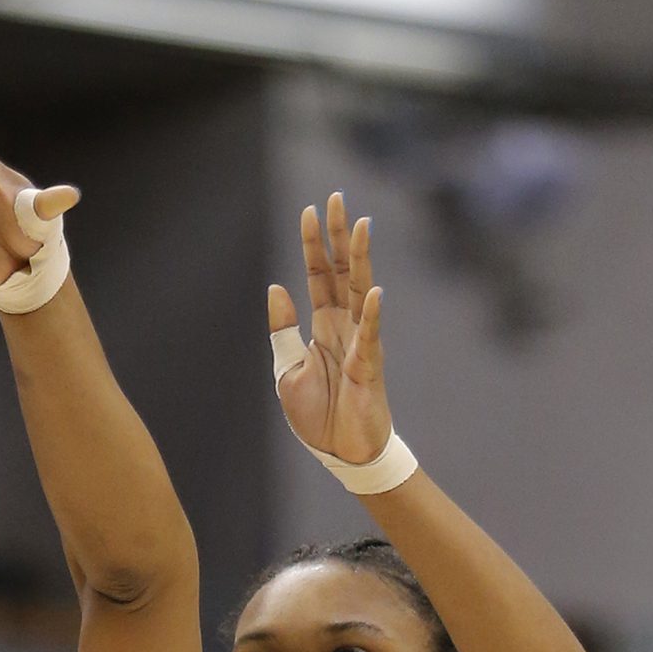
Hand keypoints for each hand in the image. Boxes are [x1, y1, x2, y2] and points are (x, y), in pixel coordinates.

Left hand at [269, 192, 391, 464]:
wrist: (340, 453)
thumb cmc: (318, 415)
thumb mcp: (287, 368)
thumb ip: (283, 330)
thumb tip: (276, 288)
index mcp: (323, 326)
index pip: (319, 275)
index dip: (314, 244)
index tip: (311, 210)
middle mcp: (345, 327)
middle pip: (343, 272)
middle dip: (340, 236)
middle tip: (338, 198)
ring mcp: (360, 344)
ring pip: (362, 293)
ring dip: (361, 260)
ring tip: (362, 227)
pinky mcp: (369, 369)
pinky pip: (371, 338)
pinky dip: (374, 316)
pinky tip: (376, 292)